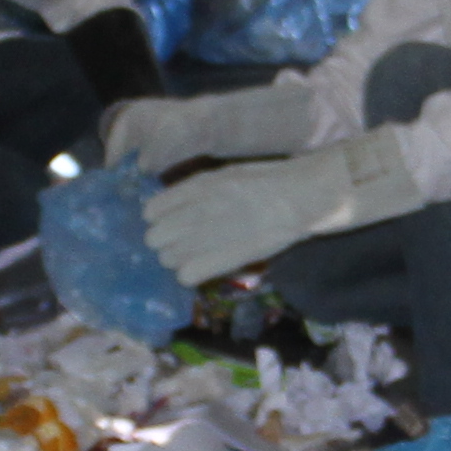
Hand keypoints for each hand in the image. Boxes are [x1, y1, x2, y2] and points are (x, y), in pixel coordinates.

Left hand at [148, 151, 362, 282]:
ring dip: (178, 260)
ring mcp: (207, 237)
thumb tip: (170, 207)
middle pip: (154, 238)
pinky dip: (191, 274)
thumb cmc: (267, 181)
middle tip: (183, 242)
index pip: (152, 210)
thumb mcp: (225, 175)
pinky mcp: (223, 260)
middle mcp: (194, 212)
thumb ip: (194, 191)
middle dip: (165, 241)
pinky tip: (205, 268)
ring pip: (167, 259)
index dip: (159, 218)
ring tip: (197, 255)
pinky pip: (186, 276)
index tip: (172, 222)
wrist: (298, 197)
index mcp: (195, 188)